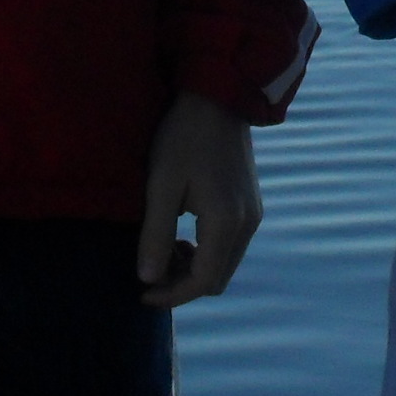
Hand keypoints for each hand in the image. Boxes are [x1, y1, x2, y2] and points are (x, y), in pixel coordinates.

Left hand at [136, 93, 260, 307]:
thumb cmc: (184, 139)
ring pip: (225, 263)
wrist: (218, 99)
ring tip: (164, 252)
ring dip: (194, 268)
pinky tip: (184, 235)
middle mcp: (247, 224)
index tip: (141, 292)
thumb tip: (148, 279)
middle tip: (150, 272)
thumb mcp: (161, 186)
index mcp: (226, 222)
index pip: (203, 281)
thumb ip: (155, 235)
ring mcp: (253, 213)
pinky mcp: (251, 204)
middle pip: (217, 279)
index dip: (171, 295)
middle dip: (182, 285)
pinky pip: (230, 245)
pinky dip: (207, 252)